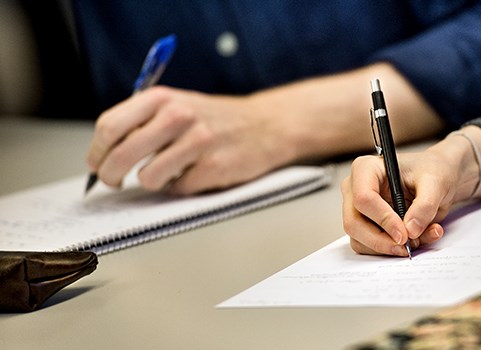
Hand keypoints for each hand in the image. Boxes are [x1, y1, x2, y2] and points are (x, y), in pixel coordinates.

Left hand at [86, 86, 291, 193]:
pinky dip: (181, 187)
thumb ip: (141, 122)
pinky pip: (179, 189)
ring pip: (149, 178)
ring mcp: (198, 142)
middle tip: (114, 182)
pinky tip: (195, 173)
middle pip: (122, 155)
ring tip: (166, 174)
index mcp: (161, 98)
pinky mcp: (214, 167)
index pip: (110, 127)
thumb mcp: (176, 105)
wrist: (265, 125)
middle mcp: (178, 116)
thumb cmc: (215, 119)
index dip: (97, 151)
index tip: (97, 164)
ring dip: (152, 182)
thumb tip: (104, 154)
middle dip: (111, 176)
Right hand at [342, 127, 480, 255]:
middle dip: (381, 241)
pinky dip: (395, 248)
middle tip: (409, 249)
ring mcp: (361, 208)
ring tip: (423, 238)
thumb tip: (412, 230)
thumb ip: (424, 204)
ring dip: (390, 247)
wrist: (447, 174)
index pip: (363, 199)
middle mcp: (357, 189)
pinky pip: (374, 245)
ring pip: (361, 240)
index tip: (405, 234)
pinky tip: (420, 239)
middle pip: (354, 224)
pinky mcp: (372, 223)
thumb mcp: (438, 182)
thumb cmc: (439, 168)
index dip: (383, 220)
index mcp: (366, 169)